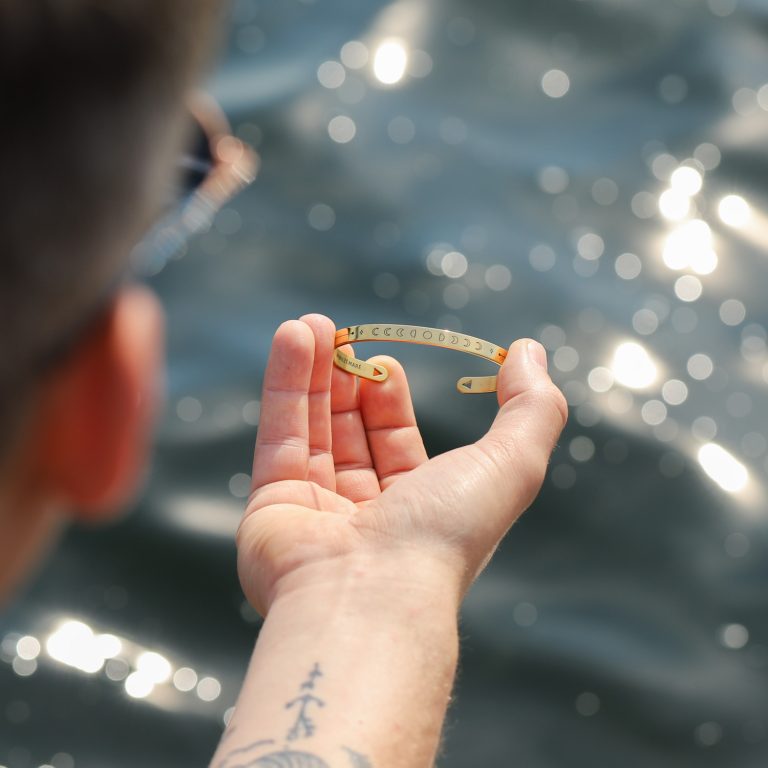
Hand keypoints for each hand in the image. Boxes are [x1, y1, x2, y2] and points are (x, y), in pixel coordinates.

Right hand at [236, 314, 566, 615]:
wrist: (371, 597)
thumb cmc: (445, 533)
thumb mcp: (513, 463)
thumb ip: (531, 407)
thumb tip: (529, 351)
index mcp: (419, 511)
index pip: (397, 446)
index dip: (390, 401)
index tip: (385, 361)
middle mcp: (366, 516)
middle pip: (351, 435)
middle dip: (347, 382)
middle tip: (342, 336)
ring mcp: (316, 513)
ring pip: (312, 430)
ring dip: (312, 373)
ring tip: (310, 324)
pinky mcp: (271, 506)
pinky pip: (279, 436)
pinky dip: (284, 385)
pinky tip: (292, 337)